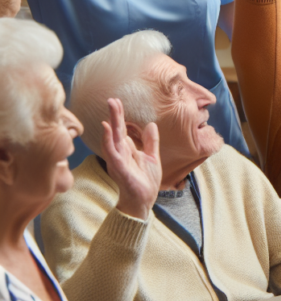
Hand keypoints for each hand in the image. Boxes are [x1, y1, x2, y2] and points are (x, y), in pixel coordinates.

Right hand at [100, 99, 161, 220]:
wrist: (144, 200)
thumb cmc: (146, 181)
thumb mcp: (152, 157)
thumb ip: (150, 141)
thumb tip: (151, 124)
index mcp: (127, 150)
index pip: (122, 129)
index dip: (120, 116)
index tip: (117, 101)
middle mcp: (120, 153)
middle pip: (116, 130)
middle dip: (114, 115)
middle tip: (111, 99)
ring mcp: (118, 160)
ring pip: (112, 138)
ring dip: (111, 123)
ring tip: (111, 109)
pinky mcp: (119, 168)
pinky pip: (111, 152)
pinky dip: (108, 140)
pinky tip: (107, 129)